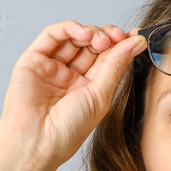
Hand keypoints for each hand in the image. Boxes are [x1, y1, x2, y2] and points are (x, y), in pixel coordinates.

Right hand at [0, 20, 145, 170]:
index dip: (121, 45)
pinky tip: (84, 34)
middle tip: (118, 37)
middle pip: (92, 45)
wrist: (37, 142)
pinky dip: (70, 28)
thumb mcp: (100, 96)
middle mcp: (70, 76)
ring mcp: (51, 67)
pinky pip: (52, 35)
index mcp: (88, 88)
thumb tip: (137, 41)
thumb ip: (116, 66)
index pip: (107, 58)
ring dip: (91, 32)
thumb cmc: (68, 130)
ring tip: (100, 40)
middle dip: (107, 37)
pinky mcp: (33, 59)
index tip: (136, 37)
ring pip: (74, 37)